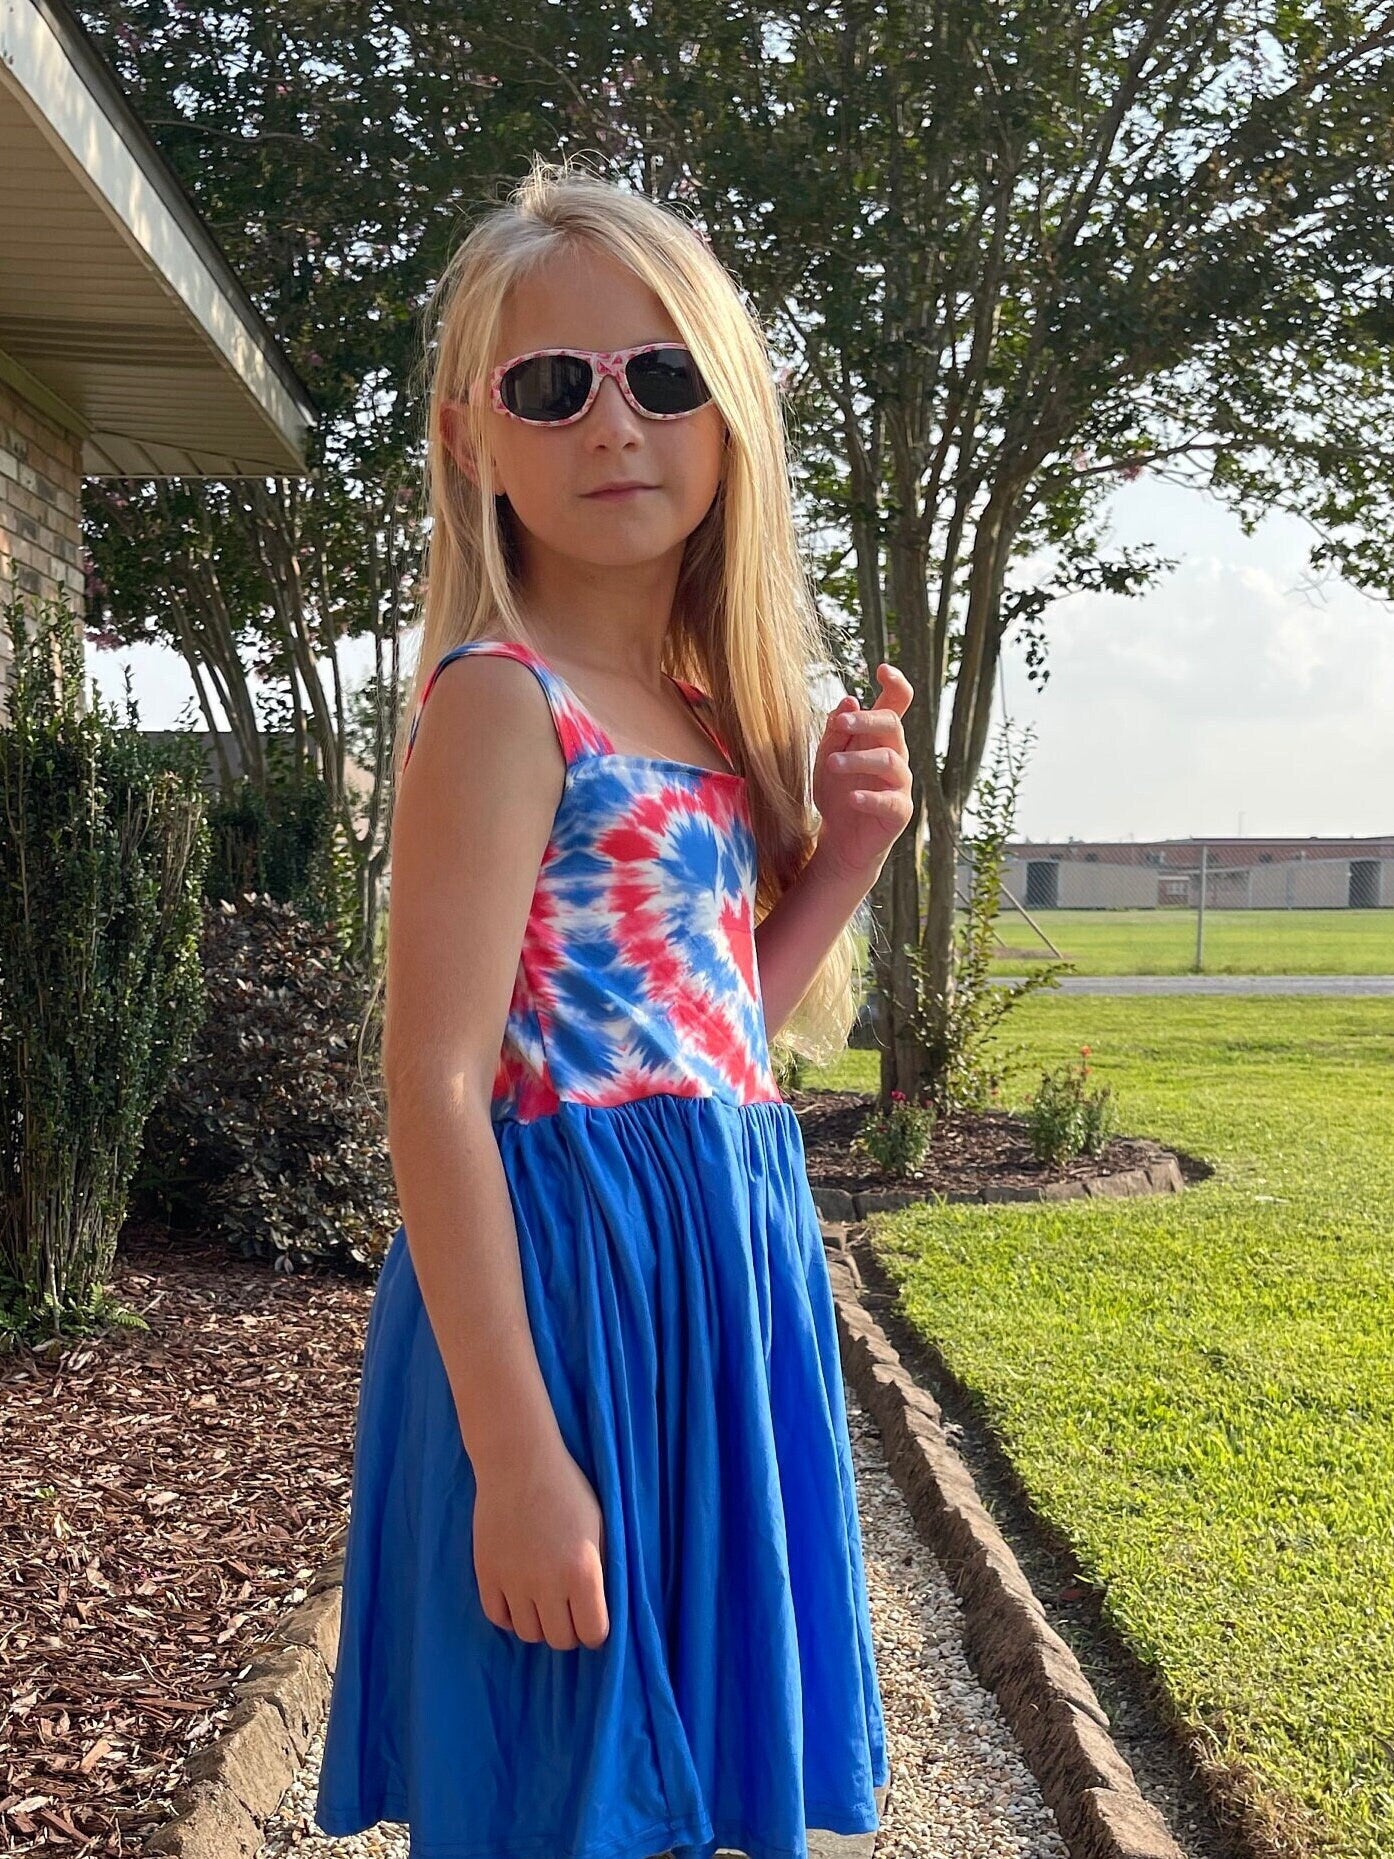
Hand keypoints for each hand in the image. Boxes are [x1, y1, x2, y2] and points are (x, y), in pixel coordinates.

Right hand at [472, 1434, 609, 1649]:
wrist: (520, 1462)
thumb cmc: (568, 1490)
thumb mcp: (599, 1527)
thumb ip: (601, 1571)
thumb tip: (602, 1608)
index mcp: (583, 1572)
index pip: (593, 1634)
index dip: (596, 1631)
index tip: (593, 1620)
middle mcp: (548, 1584)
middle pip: (560, 1640)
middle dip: (569, 1630)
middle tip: (569, 1612)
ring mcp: (513, 1581)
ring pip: (528, 1634)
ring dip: (539, 1624)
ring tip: (543, 1603)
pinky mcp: (486, 1574)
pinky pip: (498, 1618)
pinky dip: (510, 1616)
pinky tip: (519, 1599)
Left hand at [810, 662, 914, 886]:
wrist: (840, 840)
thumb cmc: (836, 792)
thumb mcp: (827, 757)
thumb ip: (836, 730)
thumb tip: (849, 698)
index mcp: (879, 738)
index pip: (897, 704)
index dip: (896, 684)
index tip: (882, 669)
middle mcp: (895, 756)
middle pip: (893, 726)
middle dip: (868, 720)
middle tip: (842, 721)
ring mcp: (900, 785)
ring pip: (890, 761)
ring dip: (859, 759)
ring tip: (830, 764)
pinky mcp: (898, 812)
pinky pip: (889, 801)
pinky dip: (869, 797)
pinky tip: (852, 797)